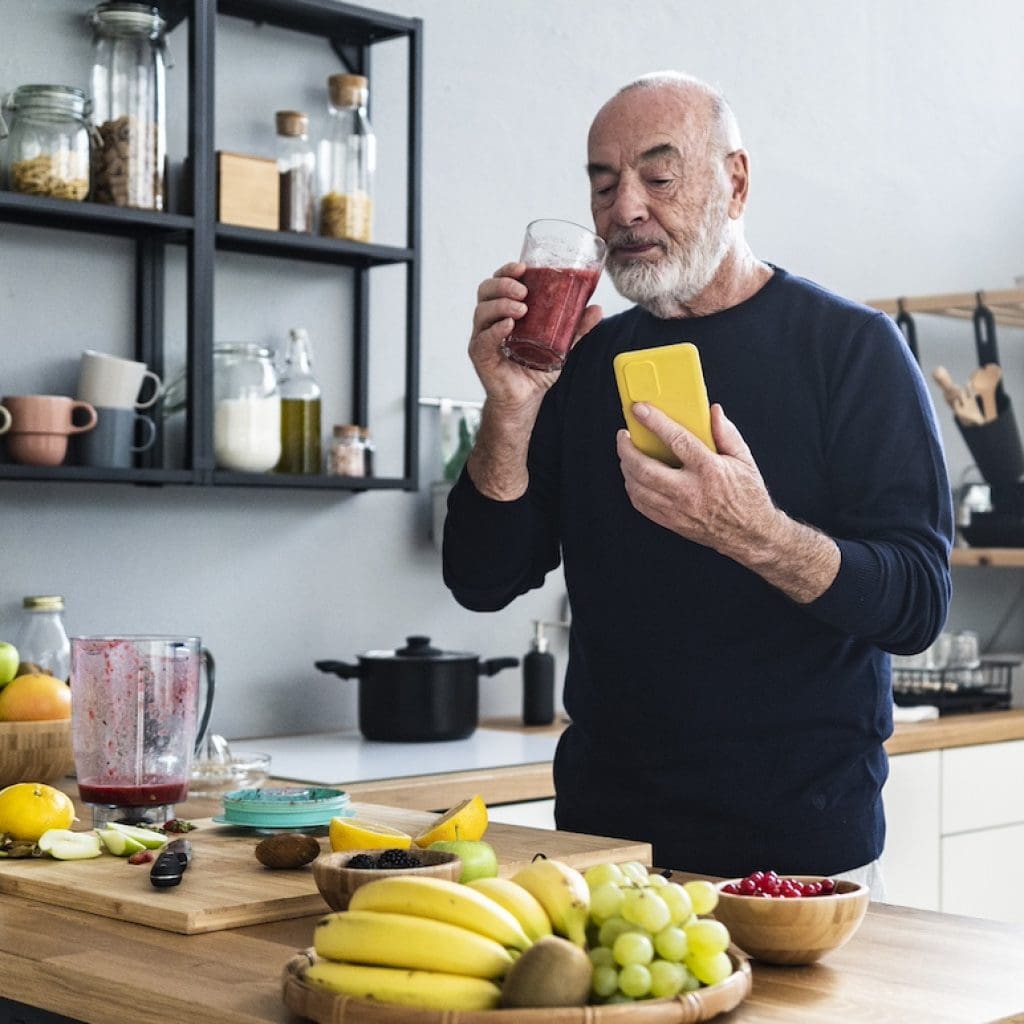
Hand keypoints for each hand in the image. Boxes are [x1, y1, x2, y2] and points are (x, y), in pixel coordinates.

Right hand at [468, 261, 601, 419]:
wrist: (526, 398)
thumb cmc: (536, 368)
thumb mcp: (561, 344)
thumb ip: (576, 327)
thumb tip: (597, 309)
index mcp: (505, 310)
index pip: (499, 282)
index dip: (507, 271)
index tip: (523, 267)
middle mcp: (491, 320)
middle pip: (486, 290)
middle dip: (503, 285)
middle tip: (524, 291)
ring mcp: (483, 336)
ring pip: (482, 311)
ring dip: (501, 305)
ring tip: (521, 310)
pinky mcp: (480, 355)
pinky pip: (483, 338)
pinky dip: (495, 330)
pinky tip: (508, 327)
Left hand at [616, 402, 779, 563]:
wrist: (749, 534)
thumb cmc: (747, 497)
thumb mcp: (744, 460)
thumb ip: (727, 433)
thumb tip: (713, 412)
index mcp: (709, 470)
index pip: (676, 440)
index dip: (654, 422)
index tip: (640, 410)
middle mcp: (690, 490)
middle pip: (645, 468)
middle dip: (627, 449)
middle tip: (623, 436)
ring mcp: (678, 509)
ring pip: (638, 487)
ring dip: (626, 468)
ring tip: (626, 454)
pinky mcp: (672, 522)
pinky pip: (641, 504)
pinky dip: (632, 488)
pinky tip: (634, 477)